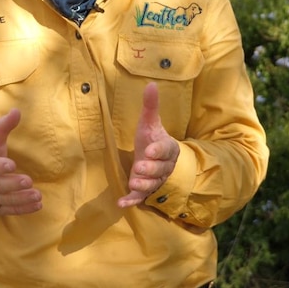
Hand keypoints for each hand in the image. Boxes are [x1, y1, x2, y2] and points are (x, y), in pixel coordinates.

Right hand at [0, 109, 41, 215]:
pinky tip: (37, 205)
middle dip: (11, 184)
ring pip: (3, 200)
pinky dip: (22, 209)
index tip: (12, 164)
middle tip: (28, 181)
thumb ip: (2, 127)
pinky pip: (8, 210)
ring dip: (20, 199)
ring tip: (37, 196)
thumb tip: (16, 111)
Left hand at [117, 82, 179, 207]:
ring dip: (142, 186)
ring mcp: (155, 180)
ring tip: (132, 183)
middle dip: (150, 169)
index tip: (149, 150)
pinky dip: (131, 201)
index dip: (158, 150)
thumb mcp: (150, 123)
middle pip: (159, 170)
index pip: (166, 150)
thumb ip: (151, 106)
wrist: (156, 159)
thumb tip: (151, 83)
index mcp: (167, 148)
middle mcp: (163, 167)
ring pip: (152, 185)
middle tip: (139, 167)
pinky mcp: (145, 191)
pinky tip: (121, 204)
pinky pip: (140, 198)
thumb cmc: (151, 139)